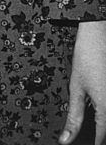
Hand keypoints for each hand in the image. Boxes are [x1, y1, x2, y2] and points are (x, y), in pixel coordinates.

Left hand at [60, 20, 105, 144]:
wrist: (98, 33)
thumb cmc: (87, 56)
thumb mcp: (76, 88)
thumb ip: (73, 117)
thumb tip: (66, 139)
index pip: (101, 139)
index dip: (92, 144)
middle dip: (98, 133)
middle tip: (86, 130)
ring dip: (102, 122)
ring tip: (91, 117)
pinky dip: (104, 112)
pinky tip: (97, 107)